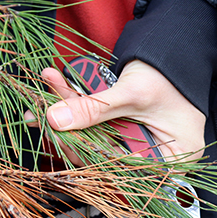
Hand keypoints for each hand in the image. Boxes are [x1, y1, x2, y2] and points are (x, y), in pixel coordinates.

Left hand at [37, 60, 205, 160]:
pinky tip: (57, 85)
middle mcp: (152, 157)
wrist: (175, 49)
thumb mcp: (131, 93)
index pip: (118, 169)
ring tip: (47, 90)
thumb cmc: (170, 75)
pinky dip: (74, 103)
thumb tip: (56, 120)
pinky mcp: (120, 127)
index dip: (84, 154)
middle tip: (41, 112)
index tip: (56, 135)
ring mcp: (134, 142)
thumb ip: (94, 109)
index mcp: (169, 161)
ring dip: (66, 111)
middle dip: (67, 130)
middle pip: (100, 153)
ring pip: (91, 134)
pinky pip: (93, 121)